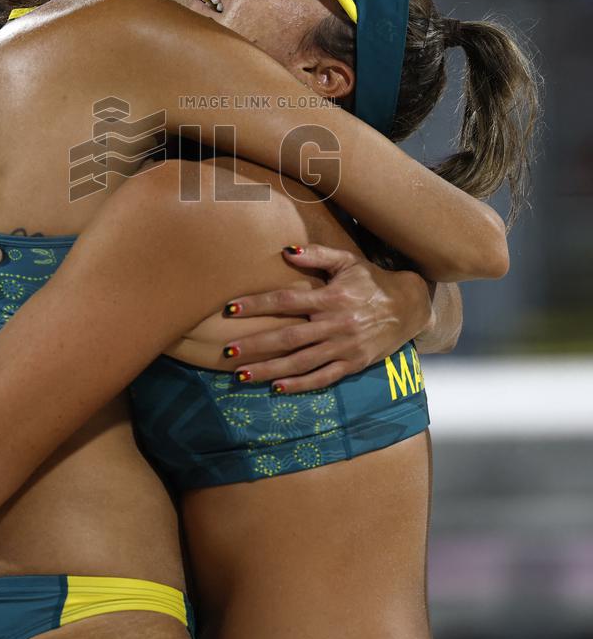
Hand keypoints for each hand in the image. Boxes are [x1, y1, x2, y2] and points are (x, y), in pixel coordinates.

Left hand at [222, 244, 430, 393]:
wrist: (410, 306)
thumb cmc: (372, 280)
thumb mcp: (347, 260)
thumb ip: (317, 254)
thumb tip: (285, 250)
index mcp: (331, 297)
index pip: (286, 300)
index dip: (257, 304)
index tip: (230, 308)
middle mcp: (336, 324)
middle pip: (289, 337)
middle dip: (256, 345)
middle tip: (227, 352)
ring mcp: (345, 347)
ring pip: (301, 362)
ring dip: (270, 370)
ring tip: (242, 376)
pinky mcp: (354, 364)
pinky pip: (324, 377)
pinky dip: (300, 385)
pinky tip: (278, 388)